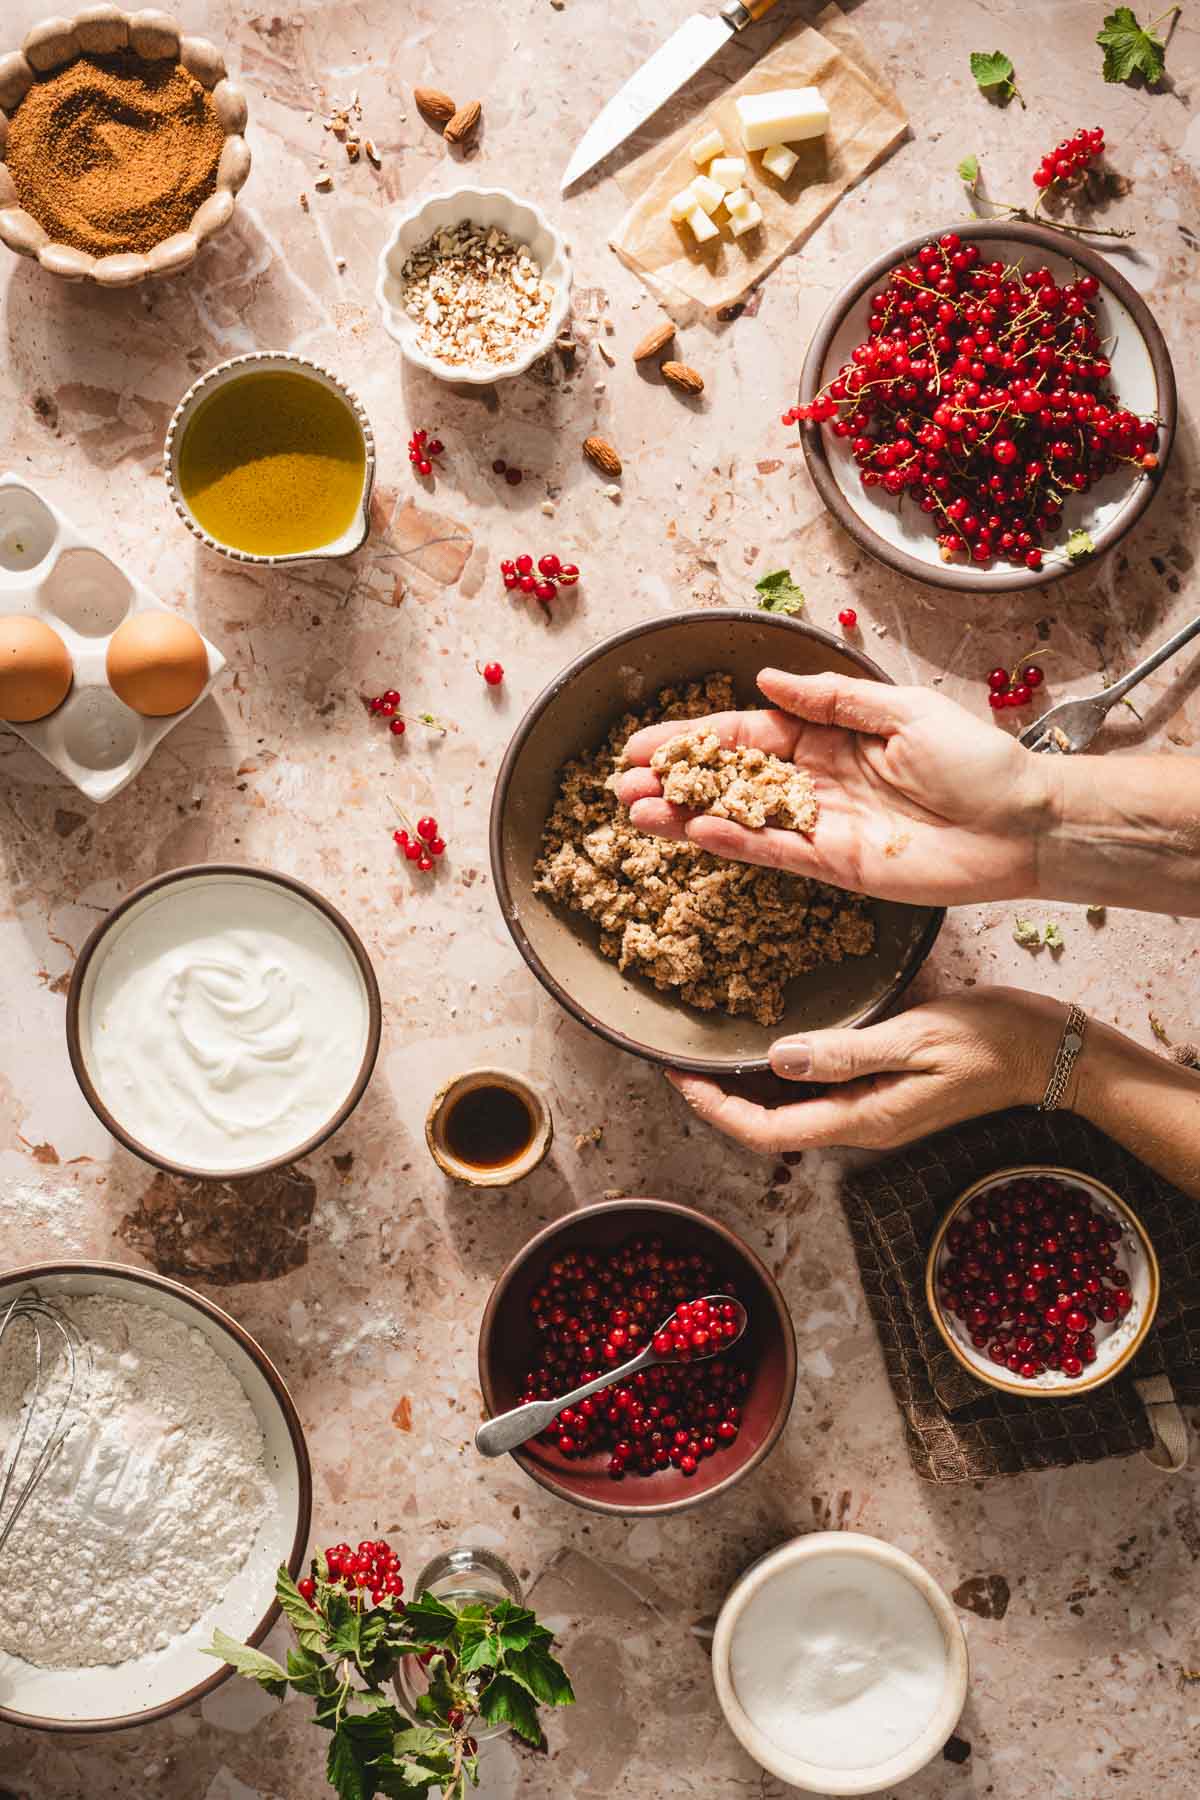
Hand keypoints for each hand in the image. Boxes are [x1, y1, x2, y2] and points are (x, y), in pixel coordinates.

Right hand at [613, 667, 1053, 906]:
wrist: (1024, 824)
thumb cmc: (976, 760)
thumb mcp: (903, 710)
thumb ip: (831, 698)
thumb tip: (766, 681)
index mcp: (831, 734)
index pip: (748, 733)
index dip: (696, 738)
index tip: (646, 744)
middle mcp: (818, 779)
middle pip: (732, 779)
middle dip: (676, 782)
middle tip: (620, 786)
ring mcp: (822, 825)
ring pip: (741, 819)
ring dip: (688, 818)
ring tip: (636, 814)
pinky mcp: (836, 866)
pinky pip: (774, 852)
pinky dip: (734, 843)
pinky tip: (693, 834)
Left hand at [666, 989, 1064, 1153]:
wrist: (1051, 1054)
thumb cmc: (992, 1041)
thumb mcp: (916, 1038)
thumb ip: (846, 1052)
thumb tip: (778, 1059)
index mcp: (864, 1119)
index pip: (768, 1132)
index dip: (715, 1109)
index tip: (678, 1076)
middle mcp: (862, 1126)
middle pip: (771, 1128)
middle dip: (720, 1100)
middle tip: (680, 1058)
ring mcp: (874, 1114)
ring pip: (792, 1112)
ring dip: (747, 1089)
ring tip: (709, 1051)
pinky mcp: (884, 1095)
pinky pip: (818, 1095)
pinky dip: (782, 1074)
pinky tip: (769, 1045)